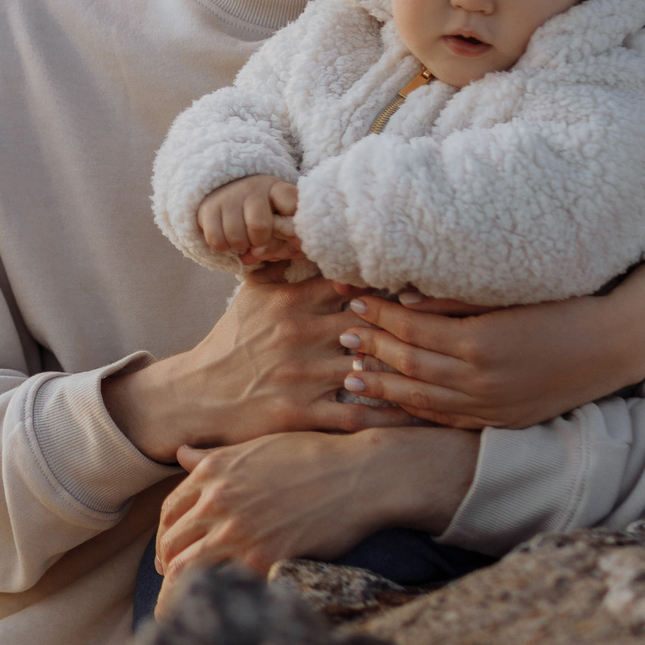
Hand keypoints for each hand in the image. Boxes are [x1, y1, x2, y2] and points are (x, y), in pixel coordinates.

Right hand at [101, 272, 416, 462]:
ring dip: (406, 372)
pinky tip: (420, 415)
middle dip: (407, 328)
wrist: (197, 395)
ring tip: (445, 371)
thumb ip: (279, 262)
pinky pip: (357, 415)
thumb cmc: (230, 342)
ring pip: (369, 368)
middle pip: (370, 324)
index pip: (352, 284)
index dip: (389, 286)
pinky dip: (391, 417)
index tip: (422, 289)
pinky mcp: (300, 413)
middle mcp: (299, 334)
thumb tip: (298, 227)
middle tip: (447, 330)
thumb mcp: (251, 294)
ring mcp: (301, 375)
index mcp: (291, 301)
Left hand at [155, 426, 480, 584]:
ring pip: (189, 567)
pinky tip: (219, 604)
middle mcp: (217, 500)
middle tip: (174, 581)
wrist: (358, 475)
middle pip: (173, 542)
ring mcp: (237, 530)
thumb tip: (180, 452)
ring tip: (186, 600)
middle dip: (169, 564)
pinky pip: (224, 582)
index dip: (166, 537)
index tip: (169, 552)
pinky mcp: (262, 557)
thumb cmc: (312, 456)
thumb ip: (213, 457)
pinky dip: (216, 594)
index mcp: (212, 472)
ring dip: (183, 586)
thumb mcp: (256, 447)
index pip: (170, 513)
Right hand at [195, 176, 299, 266]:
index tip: (293, 233)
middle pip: (259, 226)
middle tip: (259, 239)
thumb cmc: (262, 211)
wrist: (227, 191)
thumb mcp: (281, 215)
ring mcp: (228, 197)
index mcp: (276, 188)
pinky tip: (228, 238)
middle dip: (260, 240)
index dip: (292, 225)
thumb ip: (292, 232)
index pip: (291, 204)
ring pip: (236, 237)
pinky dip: (223, 246)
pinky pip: (216, 240)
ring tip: (244, 238)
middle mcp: (252, 188)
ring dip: (241, 245)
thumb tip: (300, 246)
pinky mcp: (207, 208)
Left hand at [336, 262, 644, 428]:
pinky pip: (446, 420)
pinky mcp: (500, 421)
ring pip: (420, 398)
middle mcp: (480, 380)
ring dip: (382, 386)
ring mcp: (490, 406)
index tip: (354, 300)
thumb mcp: (506, 296)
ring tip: (351, 373)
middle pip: (409, 364)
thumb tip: (404, 297)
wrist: (613, 346)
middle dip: (373, 347)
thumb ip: (453, 301)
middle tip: (342, 333)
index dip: (380, 314)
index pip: (411, 328)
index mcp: (480, 342)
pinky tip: (392, 403)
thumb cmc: (562, 307)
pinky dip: (413, 412)